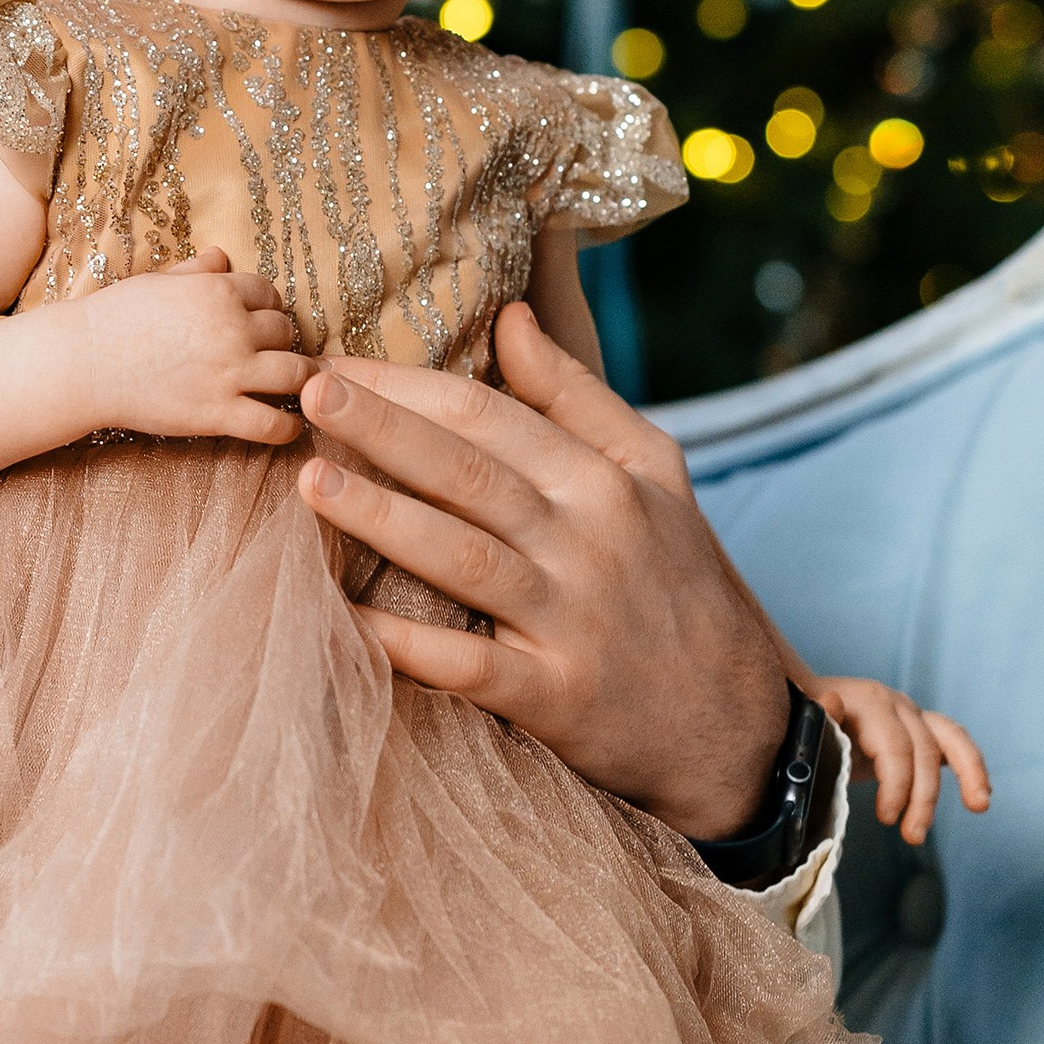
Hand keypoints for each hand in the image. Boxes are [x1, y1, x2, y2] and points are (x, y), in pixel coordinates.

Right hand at [79, 250, 307, 445]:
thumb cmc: (113, 318)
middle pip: (285, 331)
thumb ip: (195, 271)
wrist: (83, 364)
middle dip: (282, 342)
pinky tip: (286, 428)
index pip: (269, 294)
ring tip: (294, 388)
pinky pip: (273, 425)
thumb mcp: (157, 282)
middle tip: (274, 355)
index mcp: (217, 291)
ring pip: (295, 373)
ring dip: (299, 380)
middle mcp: (232, 329)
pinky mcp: (218, 413)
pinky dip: (287, 429)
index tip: (262, 323)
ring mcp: (228, 373)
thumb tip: (221, 255)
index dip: (268, 307)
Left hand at [296, 297, 788, 839]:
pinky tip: (343, 618)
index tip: (335, 361)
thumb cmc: (680, 585)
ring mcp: (571, 623)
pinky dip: (405, 644)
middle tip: (308, 392)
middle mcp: (589, 543)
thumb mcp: (656, 476)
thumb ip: (576, 396)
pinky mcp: (555, 697)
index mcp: (605, 483)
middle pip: (470, 473)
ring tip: (310, 483)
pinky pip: (467, 665)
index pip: (491, 416)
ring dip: (384, 518)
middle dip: (384, 429)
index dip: (409, 386)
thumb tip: (510, 317)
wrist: (735, 726)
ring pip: (464, 558)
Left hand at [807, 675, 989, 847]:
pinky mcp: (919, 727)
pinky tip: (980, 796)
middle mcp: (895, 704)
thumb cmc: (801, 725)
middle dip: (922, 797)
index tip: (886, 818)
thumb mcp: (803, 726)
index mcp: (867, 702)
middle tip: (912, 837)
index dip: (897, 785)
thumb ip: (816, 719)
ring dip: (968, 775)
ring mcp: (911, 713)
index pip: (895, 746)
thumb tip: (830, 704)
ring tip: (979, 807)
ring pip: (950, 739)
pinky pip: (954, 742)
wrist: (803, 705)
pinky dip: (972, 766)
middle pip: (923, 749)